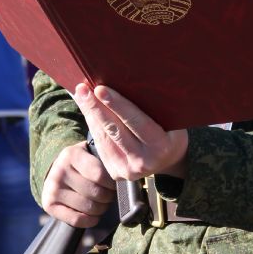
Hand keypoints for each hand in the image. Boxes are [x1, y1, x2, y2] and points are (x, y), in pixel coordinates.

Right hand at [41, 141, 116, 227]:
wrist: (55, 170)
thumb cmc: (80, 162)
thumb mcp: (89, 153)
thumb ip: (103, 160)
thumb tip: (124, 175)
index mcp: (71, 154)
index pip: (99, 174)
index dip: (112, 184)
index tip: (116, 185)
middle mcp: (59, 171)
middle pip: (95, 193)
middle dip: (108, 197)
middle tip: (110, 196)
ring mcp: (52, 189)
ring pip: (88, 207)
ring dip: (101, 209)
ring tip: (103, 204)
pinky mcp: (48, 204)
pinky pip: (76, 219)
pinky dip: (90, 221)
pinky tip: (94, 216)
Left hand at [73, 83, 187, 182]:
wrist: (168, 160)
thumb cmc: (169, 130)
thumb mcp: (170, 119)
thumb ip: (153, 107)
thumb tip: (128, 81)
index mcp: (161, 146)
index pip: (136, 122)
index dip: (117, 105)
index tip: (100, 89)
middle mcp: (144, 161)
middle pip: (114, 130)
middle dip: (96, 108)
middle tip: (83, 89)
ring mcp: (128, 170)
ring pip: (103, 137)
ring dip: (90, 114)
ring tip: (81, 94)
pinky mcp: (115, 172)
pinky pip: (101, 145)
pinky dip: (93, 125)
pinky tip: (87, 109)